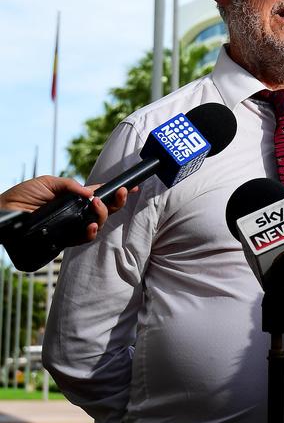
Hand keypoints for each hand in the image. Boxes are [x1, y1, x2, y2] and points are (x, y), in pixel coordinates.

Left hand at [0, 176, 130, 242]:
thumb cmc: (22, 197)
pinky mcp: (64, 240)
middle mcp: (77, 214)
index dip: (116, 192)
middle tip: (120, 193)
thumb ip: (70, 185)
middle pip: (104, 211)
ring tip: (97, 205)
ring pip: (98, 224)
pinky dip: (90, 232)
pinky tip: (91, 226)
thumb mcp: (47, 183)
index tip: (131, 186)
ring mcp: (72, 227)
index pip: (101, 195)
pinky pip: (83, 239)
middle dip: (116, 202)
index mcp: (75, 199)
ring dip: (103, 215)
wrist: (5, 212)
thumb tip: (91, 192)